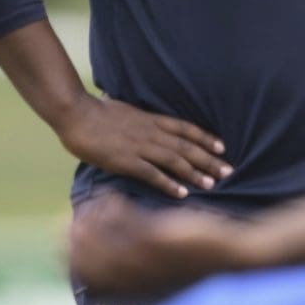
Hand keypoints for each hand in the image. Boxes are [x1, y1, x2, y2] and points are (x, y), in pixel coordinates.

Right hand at [54, 94, 231, 198]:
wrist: (76, 113)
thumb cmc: (96, 112)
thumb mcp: (127, 110)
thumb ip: (142, 120)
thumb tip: (148, 122)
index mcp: (151, 119)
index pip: (186, 128)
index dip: (206, 137)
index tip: (223, 147)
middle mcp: (151, 132)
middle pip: (187, 146)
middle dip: (209, 159)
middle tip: (229, 170)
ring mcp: (140, 146)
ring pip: (175, 160)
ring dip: (195, 172)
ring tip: (213, 184)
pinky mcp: (126, 161)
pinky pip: (152, 174)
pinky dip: (169, 183)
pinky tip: (182, 193)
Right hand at [67, 192, 250, 295]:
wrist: (238, 260)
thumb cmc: (205, 263)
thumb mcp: (170, 271)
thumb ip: (145, 269)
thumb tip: (126, 267)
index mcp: (142, 285)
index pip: (98, 281)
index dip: (76, 268)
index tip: (61, 255)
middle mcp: (142, 274)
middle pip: (95, 264)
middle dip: (73, 248)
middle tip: (58, 231)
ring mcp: (151, 257)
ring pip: (108, 241)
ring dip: (90, 225)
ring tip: (80, 212)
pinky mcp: (162, 238)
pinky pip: (130, 221)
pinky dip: (115, 209)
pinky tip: (109, 197)